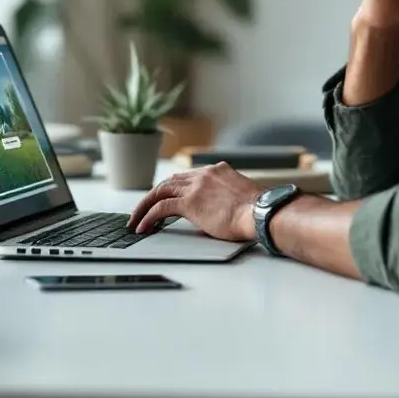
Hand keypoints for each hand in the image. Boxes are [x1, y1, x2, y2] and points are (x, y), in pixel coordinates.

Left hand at [127, 163, 263, 240]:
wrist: (263, 212)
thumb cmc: (258, 211)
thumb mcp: (239, 198)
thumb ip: (223, 200)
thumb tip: (213, 214)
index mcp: (217, 170)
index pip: (187, 177)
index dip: (173, 188)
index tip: (164, 198)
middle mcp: (203, 174)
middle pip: (170, 181)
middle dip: (153, 195)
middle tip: (142, 209)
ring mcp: (195, 186)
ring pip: (160, 191)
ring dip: (145, 206)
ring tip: (135, 220)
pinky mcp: (190, 203)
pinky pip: (161, 208)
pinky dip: (148, 216)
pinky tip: (142, 226)